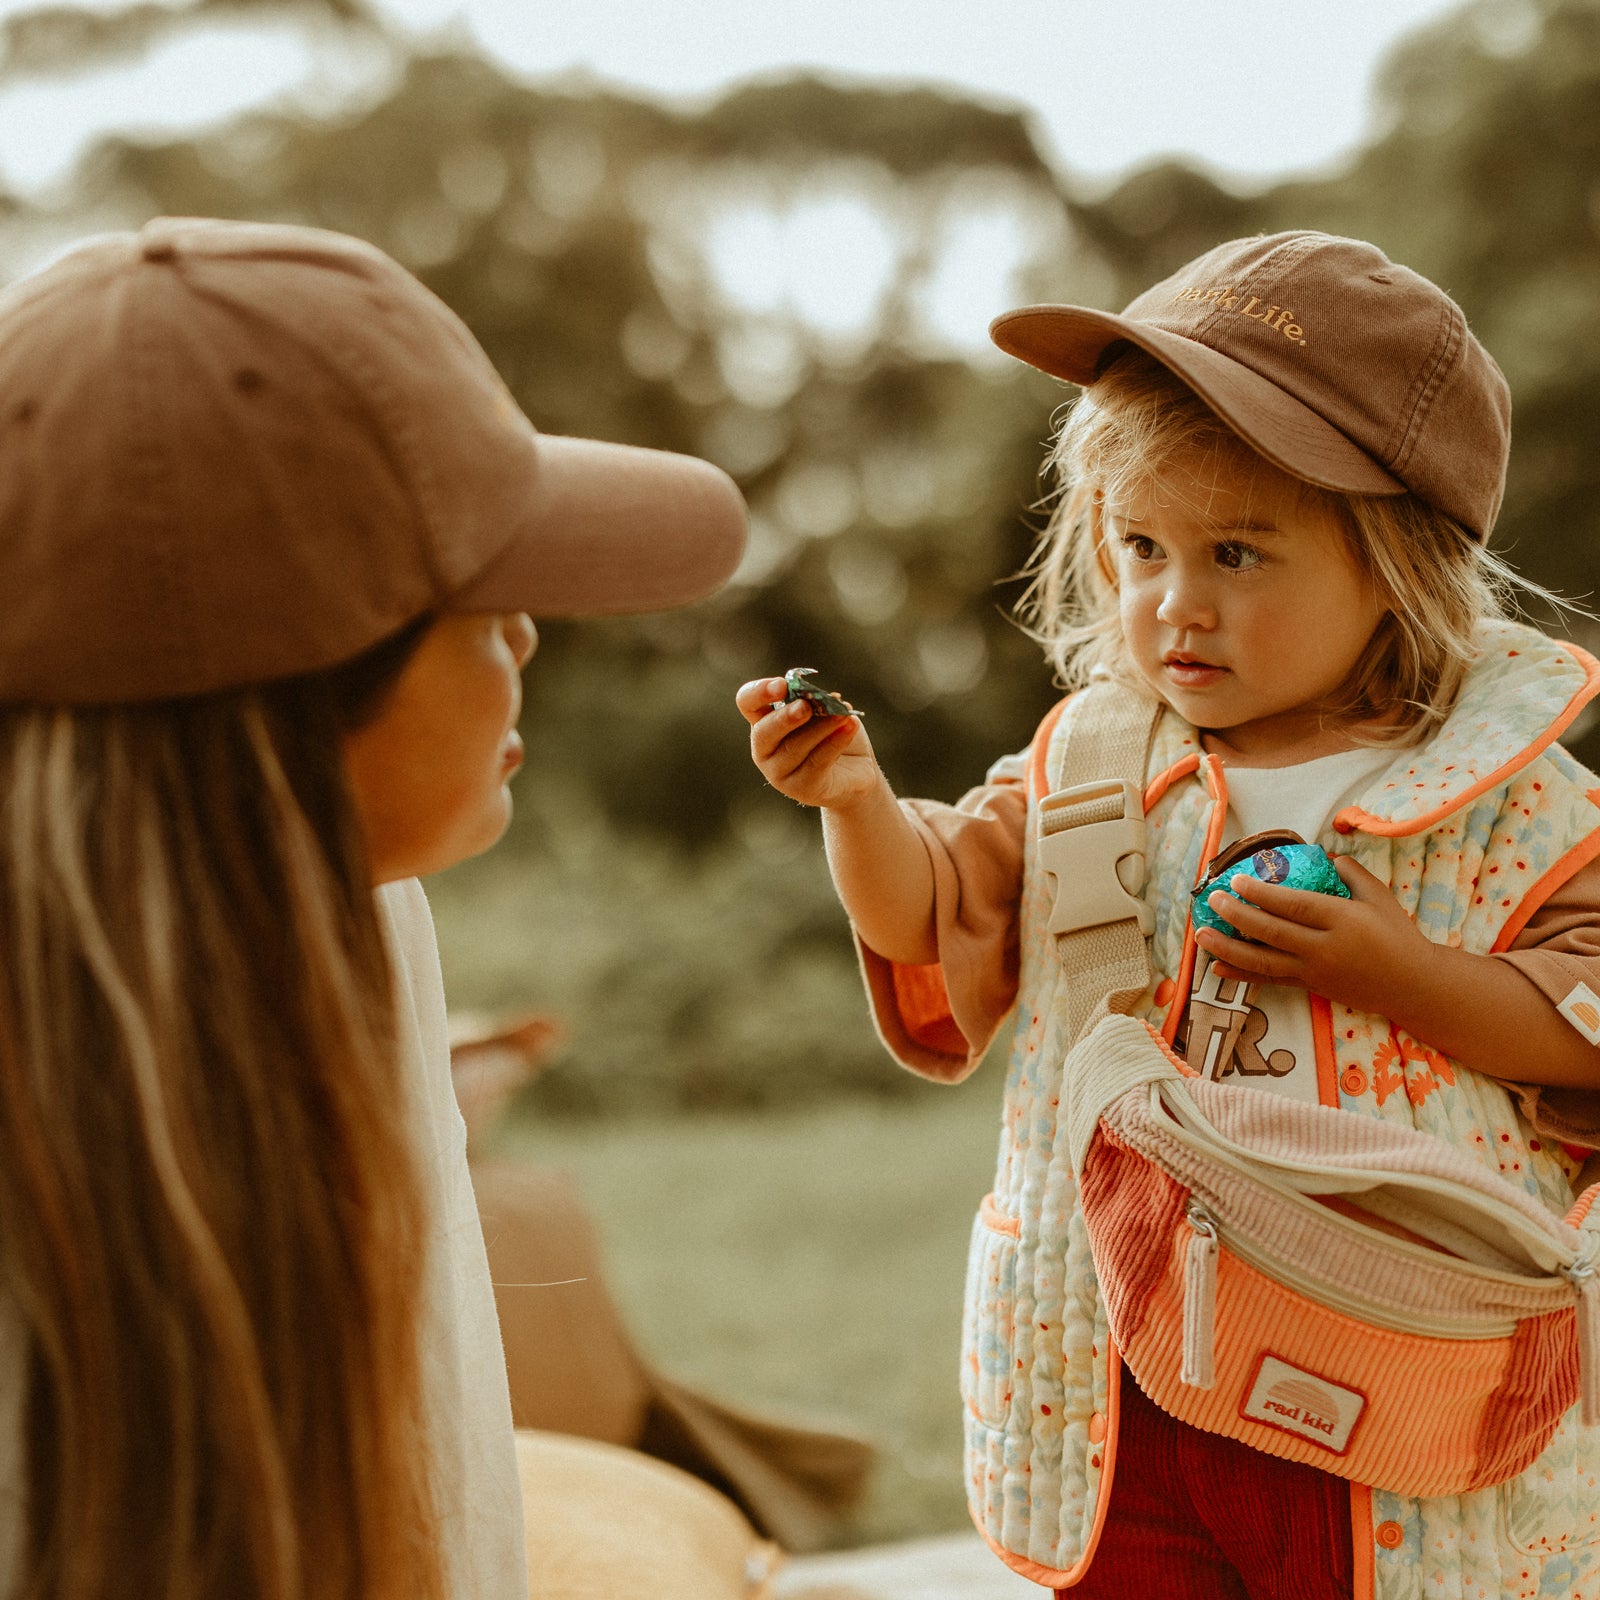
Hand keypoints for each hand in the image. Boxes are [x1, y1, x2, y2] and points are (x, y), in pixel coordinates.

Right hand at [735, 676, 882, 810]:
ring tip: (843, 714)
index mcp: (764, 720)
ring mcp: (779, 772)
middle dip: (784, 718)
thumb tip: (828, 699)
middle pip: (764, 732)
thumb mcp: (826, 712)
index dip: (759, 692)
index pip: (747, 702)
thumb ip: (820, 704)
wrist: (856, 772)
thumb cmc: (834, 735)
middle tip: (805, 706)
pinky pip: (817, 763)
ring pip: (794, 747)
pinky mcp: (801, 788)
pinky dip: (835, 742)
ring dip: (820, 727)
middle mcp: (765, 748)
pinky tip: (850, 726)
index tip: (782, 686)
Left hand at [1194, 856, 1435, 1016]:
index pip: (1294, 905)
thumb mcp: (1379, 896)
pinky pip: (1269, 980)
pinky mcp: (1310, 987)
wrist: (1412, 985)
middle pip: (1272, 932)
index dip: (1262, 894)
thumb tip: (1322, 855)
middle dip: (1237, 915)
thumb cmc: (1396, 934)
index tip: (1236, 880)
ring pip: (1263, 961)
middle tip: (1211, 899)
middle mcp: (1325, 948)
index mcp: (1342, 920)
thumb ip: (1349, 872)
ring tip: (1200, 934)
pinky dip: (1241, 974)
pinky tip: (1216, 966)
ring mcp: (1314, 971)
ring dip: (1228, 947)